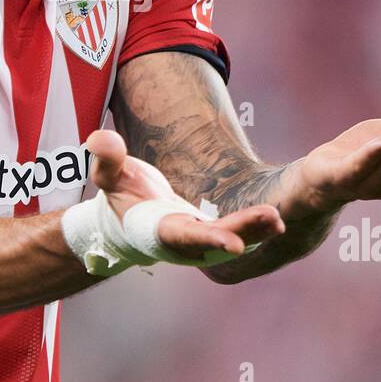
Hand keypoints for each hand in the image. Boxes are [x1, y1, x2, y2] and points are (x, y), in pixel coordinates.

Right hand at [85, 129, 284, 260]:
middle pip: (218, 238)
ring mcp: (201, 241)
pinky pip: (238, 232)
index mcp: (160, 231)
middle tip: (274, 219)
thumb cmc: (120, 197)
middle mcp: (185, 242)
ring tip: (279, 220)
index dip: (209, 238)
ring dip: (257, 231)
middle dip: (245, 230)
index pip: (186, 235)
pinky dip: (256, 229)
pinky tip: (277, 220)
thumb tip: (101, 138)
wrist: (128, 223)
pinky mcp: (213, 234)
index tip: (234, 243)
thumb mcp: (109, 178)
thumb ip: (107, 159)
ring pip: (232, 237)